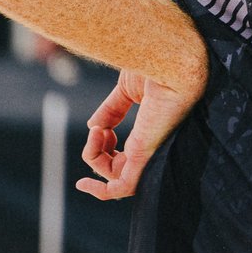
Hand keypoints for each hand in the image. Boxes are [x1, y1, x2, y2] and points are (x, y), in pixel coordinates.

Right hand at [77, 65, 204, 199]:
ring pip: (117, 181)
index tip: (96, 131)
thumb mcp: (126, 90)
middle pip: (119, 170)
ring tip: (98, 132)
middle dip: (98, 155)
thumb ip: (111, 110)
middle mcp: (152, 146)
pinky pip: (123, 188)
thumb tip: (93, 126)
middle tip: (98, 130)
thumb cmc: (155, 68)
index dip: (105, 151)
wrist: (168, 61)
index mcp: (150, 131)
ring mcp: (149, 152)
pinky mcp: (145, 154)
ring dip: (97, 161)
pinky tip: (83, 182)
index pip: (127, 157)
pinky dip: (101, 191)